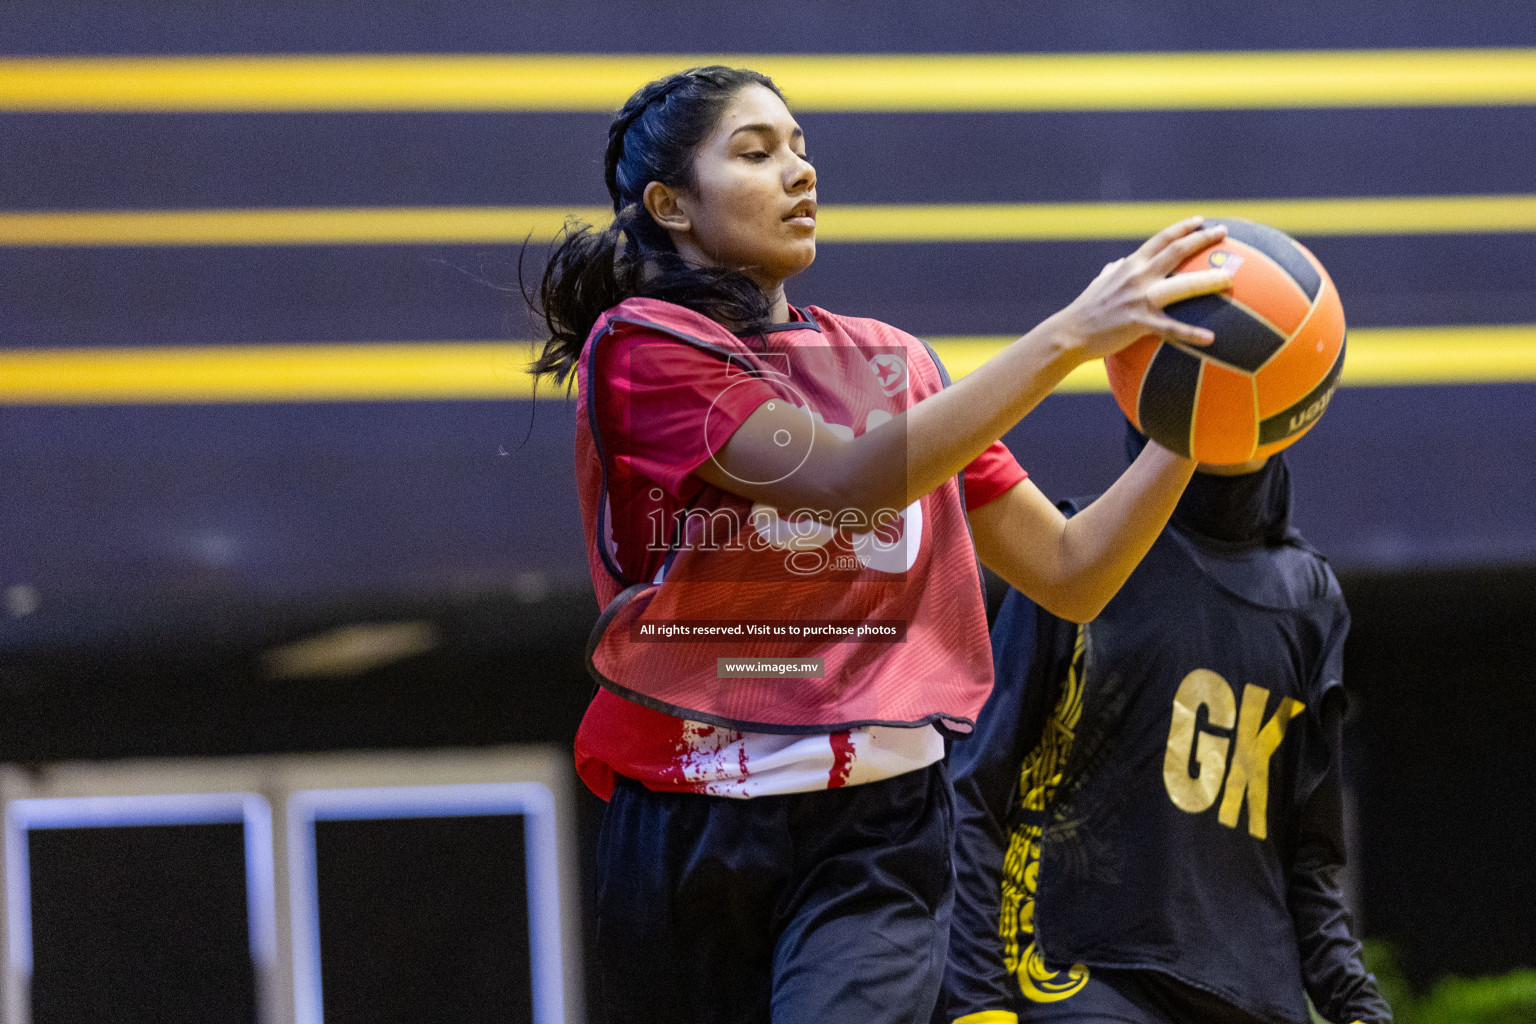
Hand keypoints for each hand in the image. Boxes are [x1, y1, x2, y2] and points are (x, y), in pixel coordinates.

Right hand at [1055, 217, 1234, 360]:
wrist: (1070, 333)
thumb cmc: (1085, 311)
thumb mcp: (1099, 284)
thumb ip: (1112, 272)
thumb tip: (1117, 264)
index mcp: (1130, 266)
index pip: (1161, 239)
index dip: (1182, 228)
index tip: (1201, 221)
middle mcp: (1138, 277)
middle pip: (1176, 251)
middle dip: (1202, 239)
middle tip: (1224, 232)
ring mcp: (1139, 299)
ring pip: (1180, 286)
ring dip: (1208, 280)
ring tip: (1230, 278)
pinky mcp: (1139, 323)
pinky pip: (1171, 329)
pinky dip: (1192, 334)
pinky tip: (1212, 338)